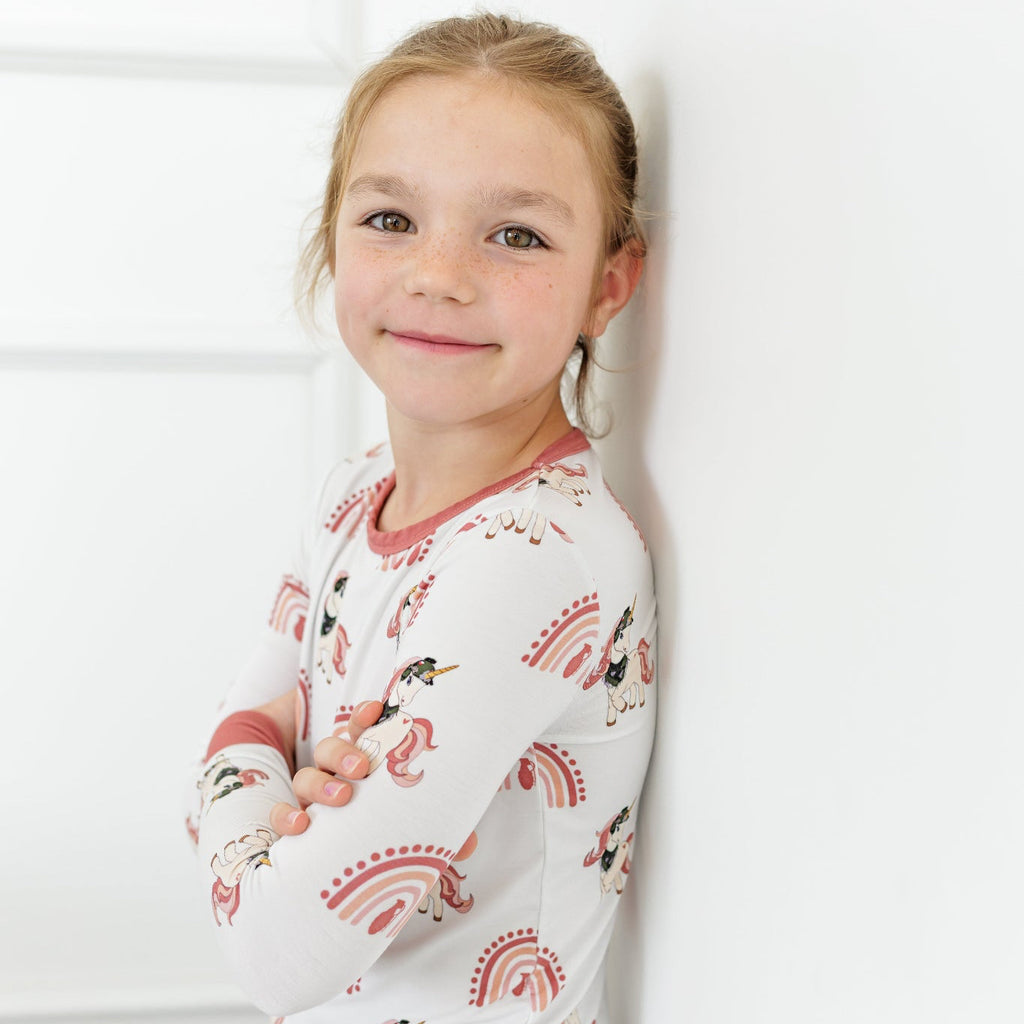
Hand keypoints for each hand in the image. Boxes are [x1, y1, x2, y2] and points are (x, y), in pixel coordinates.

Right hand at [267, 699, 478, 862]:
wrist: (347, 859)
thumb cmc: (385, 822)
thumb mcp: (412, 819)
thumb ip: (436, 825)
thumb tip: (468, 845)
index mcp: (364, 759)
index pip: (359, 728)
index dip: (363, 716)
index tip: (376, 709)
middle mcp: (334, 772)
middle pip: (329, 748)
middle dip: (344, 752)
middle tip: (362, 768)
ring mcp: (312, 797)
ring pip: (305, 777)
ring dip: (321, 784)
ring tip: (343, 797)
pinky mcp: (296, 822)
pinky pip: (281, 815)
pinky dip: (286, 817)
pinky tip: (300, 827)